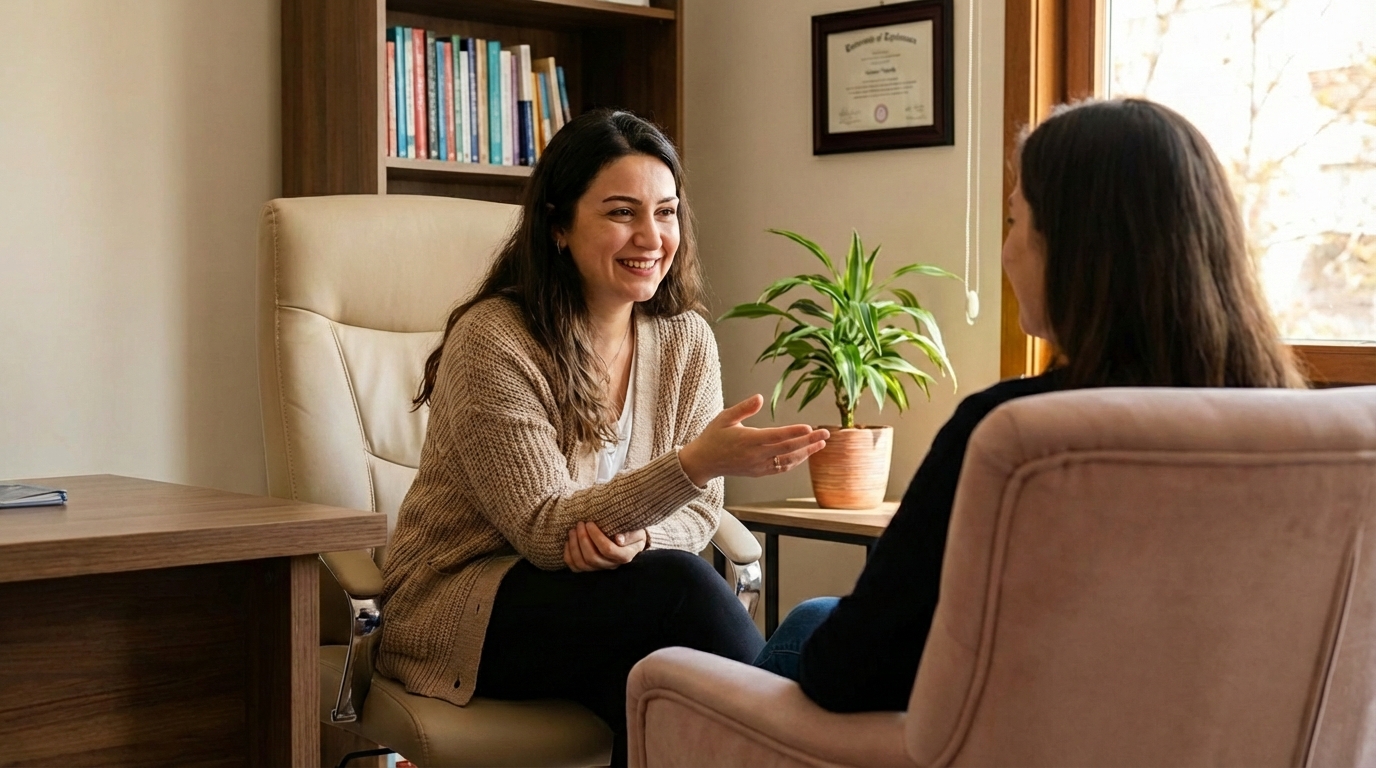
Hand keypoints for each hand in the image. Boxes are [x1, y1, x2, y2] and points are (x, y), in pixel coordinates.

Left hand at [563, 521, 646, 571]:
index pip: (608, 549)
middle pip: (592, 558)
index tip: (590, 523)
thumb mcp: (638, 532)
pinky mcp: (589, 569)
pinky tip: (569, 541)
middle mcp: (611, 565)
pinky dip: (568, 555)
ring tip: (573, 530)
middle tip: (580, 524)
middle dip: (583, 539)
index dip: (596, 536)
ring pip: (582, 564)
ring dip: (574, 546)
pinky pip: (575, 567)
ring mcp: (599, 569)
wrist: (629, 542)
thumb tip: (618, 539)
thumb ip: (632, 535)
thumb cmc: (633, 532)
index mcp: (624, 556)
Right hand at [677, 395, 828, 486]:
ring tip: (821, 443)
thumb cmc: (714, 436)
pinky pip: (781, 468)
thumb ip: (743, 408)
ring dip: (806, 453)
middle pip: (787, 449)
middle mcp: (755, 456)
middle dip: (809, 441)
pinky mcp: (759, 472)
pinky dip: (796, 461)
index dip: (794, 433)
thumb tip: (760, 397)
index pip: (776, 437)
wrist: (703, 462)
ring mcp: (758, 466)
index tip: (810, 428)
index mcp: (747, 440)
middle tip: (826, 434)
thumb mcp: (724, 417)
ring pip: (788, 461)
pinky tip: (805, 453)